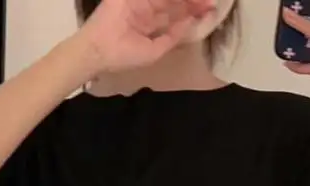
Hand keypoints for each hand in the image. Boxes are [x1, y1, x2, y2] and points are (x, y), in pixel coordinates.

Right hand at [78, 0, 216, 74]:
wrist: (100, 50)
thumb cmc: (125, 56)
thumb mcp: (155, 51)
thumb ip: (172, 37)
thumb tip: (190, 23)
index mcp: (151, 23)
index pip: (175, 14)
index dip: (192, 11)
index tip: (210, 9)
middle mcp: (147, 8)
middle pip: (174, 1)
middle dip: (192, 1)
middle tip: (209, 1)